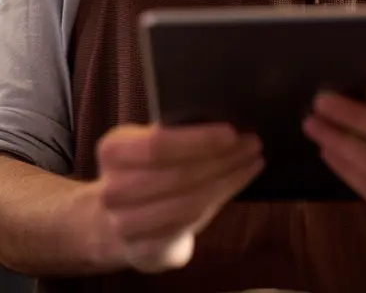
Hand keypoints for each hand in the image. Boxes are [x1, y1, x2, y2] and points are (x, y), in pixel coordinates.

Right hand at [89, 123, 262, 273]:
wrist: (113, 224)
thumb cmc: (141, 174)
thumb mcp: (143, 145)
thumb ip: (172, 133)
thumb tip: (222, 115)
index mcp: (112, 152)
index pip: (158, 145)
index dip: (198, 141)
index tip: (232, 132)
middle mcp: (114, 191)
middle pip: (178, 176)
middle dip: (223, 159)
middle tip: (253, 144)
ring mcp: (127, 225)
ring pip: (189, 203)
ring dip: (228, 181)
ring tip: (252, 162)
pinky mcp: (146, 250)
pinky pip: (192, 225)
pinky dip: (220, 200)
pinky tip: (236, 184)